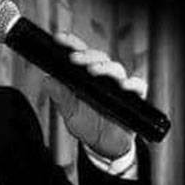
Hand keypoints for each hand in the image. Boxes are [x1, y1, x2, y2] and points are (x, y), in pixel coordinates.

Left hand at [41, 32, 147, 158]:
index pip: (80, 53)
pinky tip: (123, 86)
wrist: (106, 146)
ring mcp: (120, 85)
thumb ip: (61, 97)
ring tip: (93, 71)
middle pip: (98, 57)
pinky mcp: (135, 97)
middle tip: (73, 58)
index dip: (71, 43)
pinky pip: (138, 86)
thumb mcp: (70, 114)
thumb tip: (47, 80)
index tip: (58, 38)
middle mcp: (104, 76)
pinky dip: (132, 83)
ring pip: (116, 68)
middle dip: (86, 55)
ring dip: (104, 67)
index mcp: (86, 74)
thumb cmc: (88, 125)